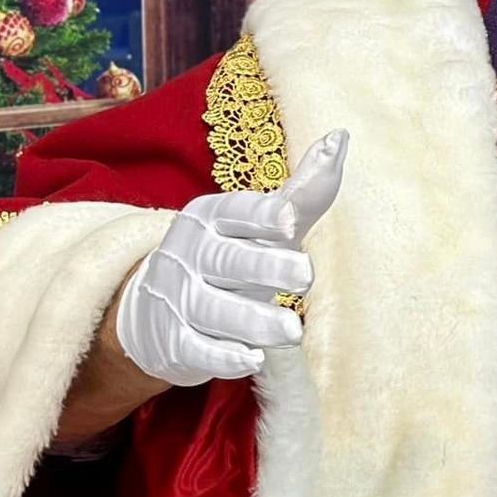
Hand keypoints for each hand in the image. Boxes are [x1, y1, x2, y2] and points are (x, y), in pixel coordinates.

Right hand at [115, 131, 347, 386]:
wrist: (155, 308)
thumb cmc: (229, 256)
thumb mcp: (260, 223)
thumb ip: (302, 190)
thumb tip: (341, 136)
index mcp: (212, 217)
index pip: (237, 212)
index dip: (263, 215)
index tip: (292, 220)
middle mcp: (193, 255)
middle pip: (229, 262)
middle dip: (266, 267)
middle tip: (305, 275)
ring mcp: (181, 299)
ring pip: (216, 309)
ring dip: (253, 320)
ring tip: (292, 330)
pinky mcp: (176, 342)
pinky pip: (198, 349)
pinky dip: (223, 357)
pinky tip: (252, 359)